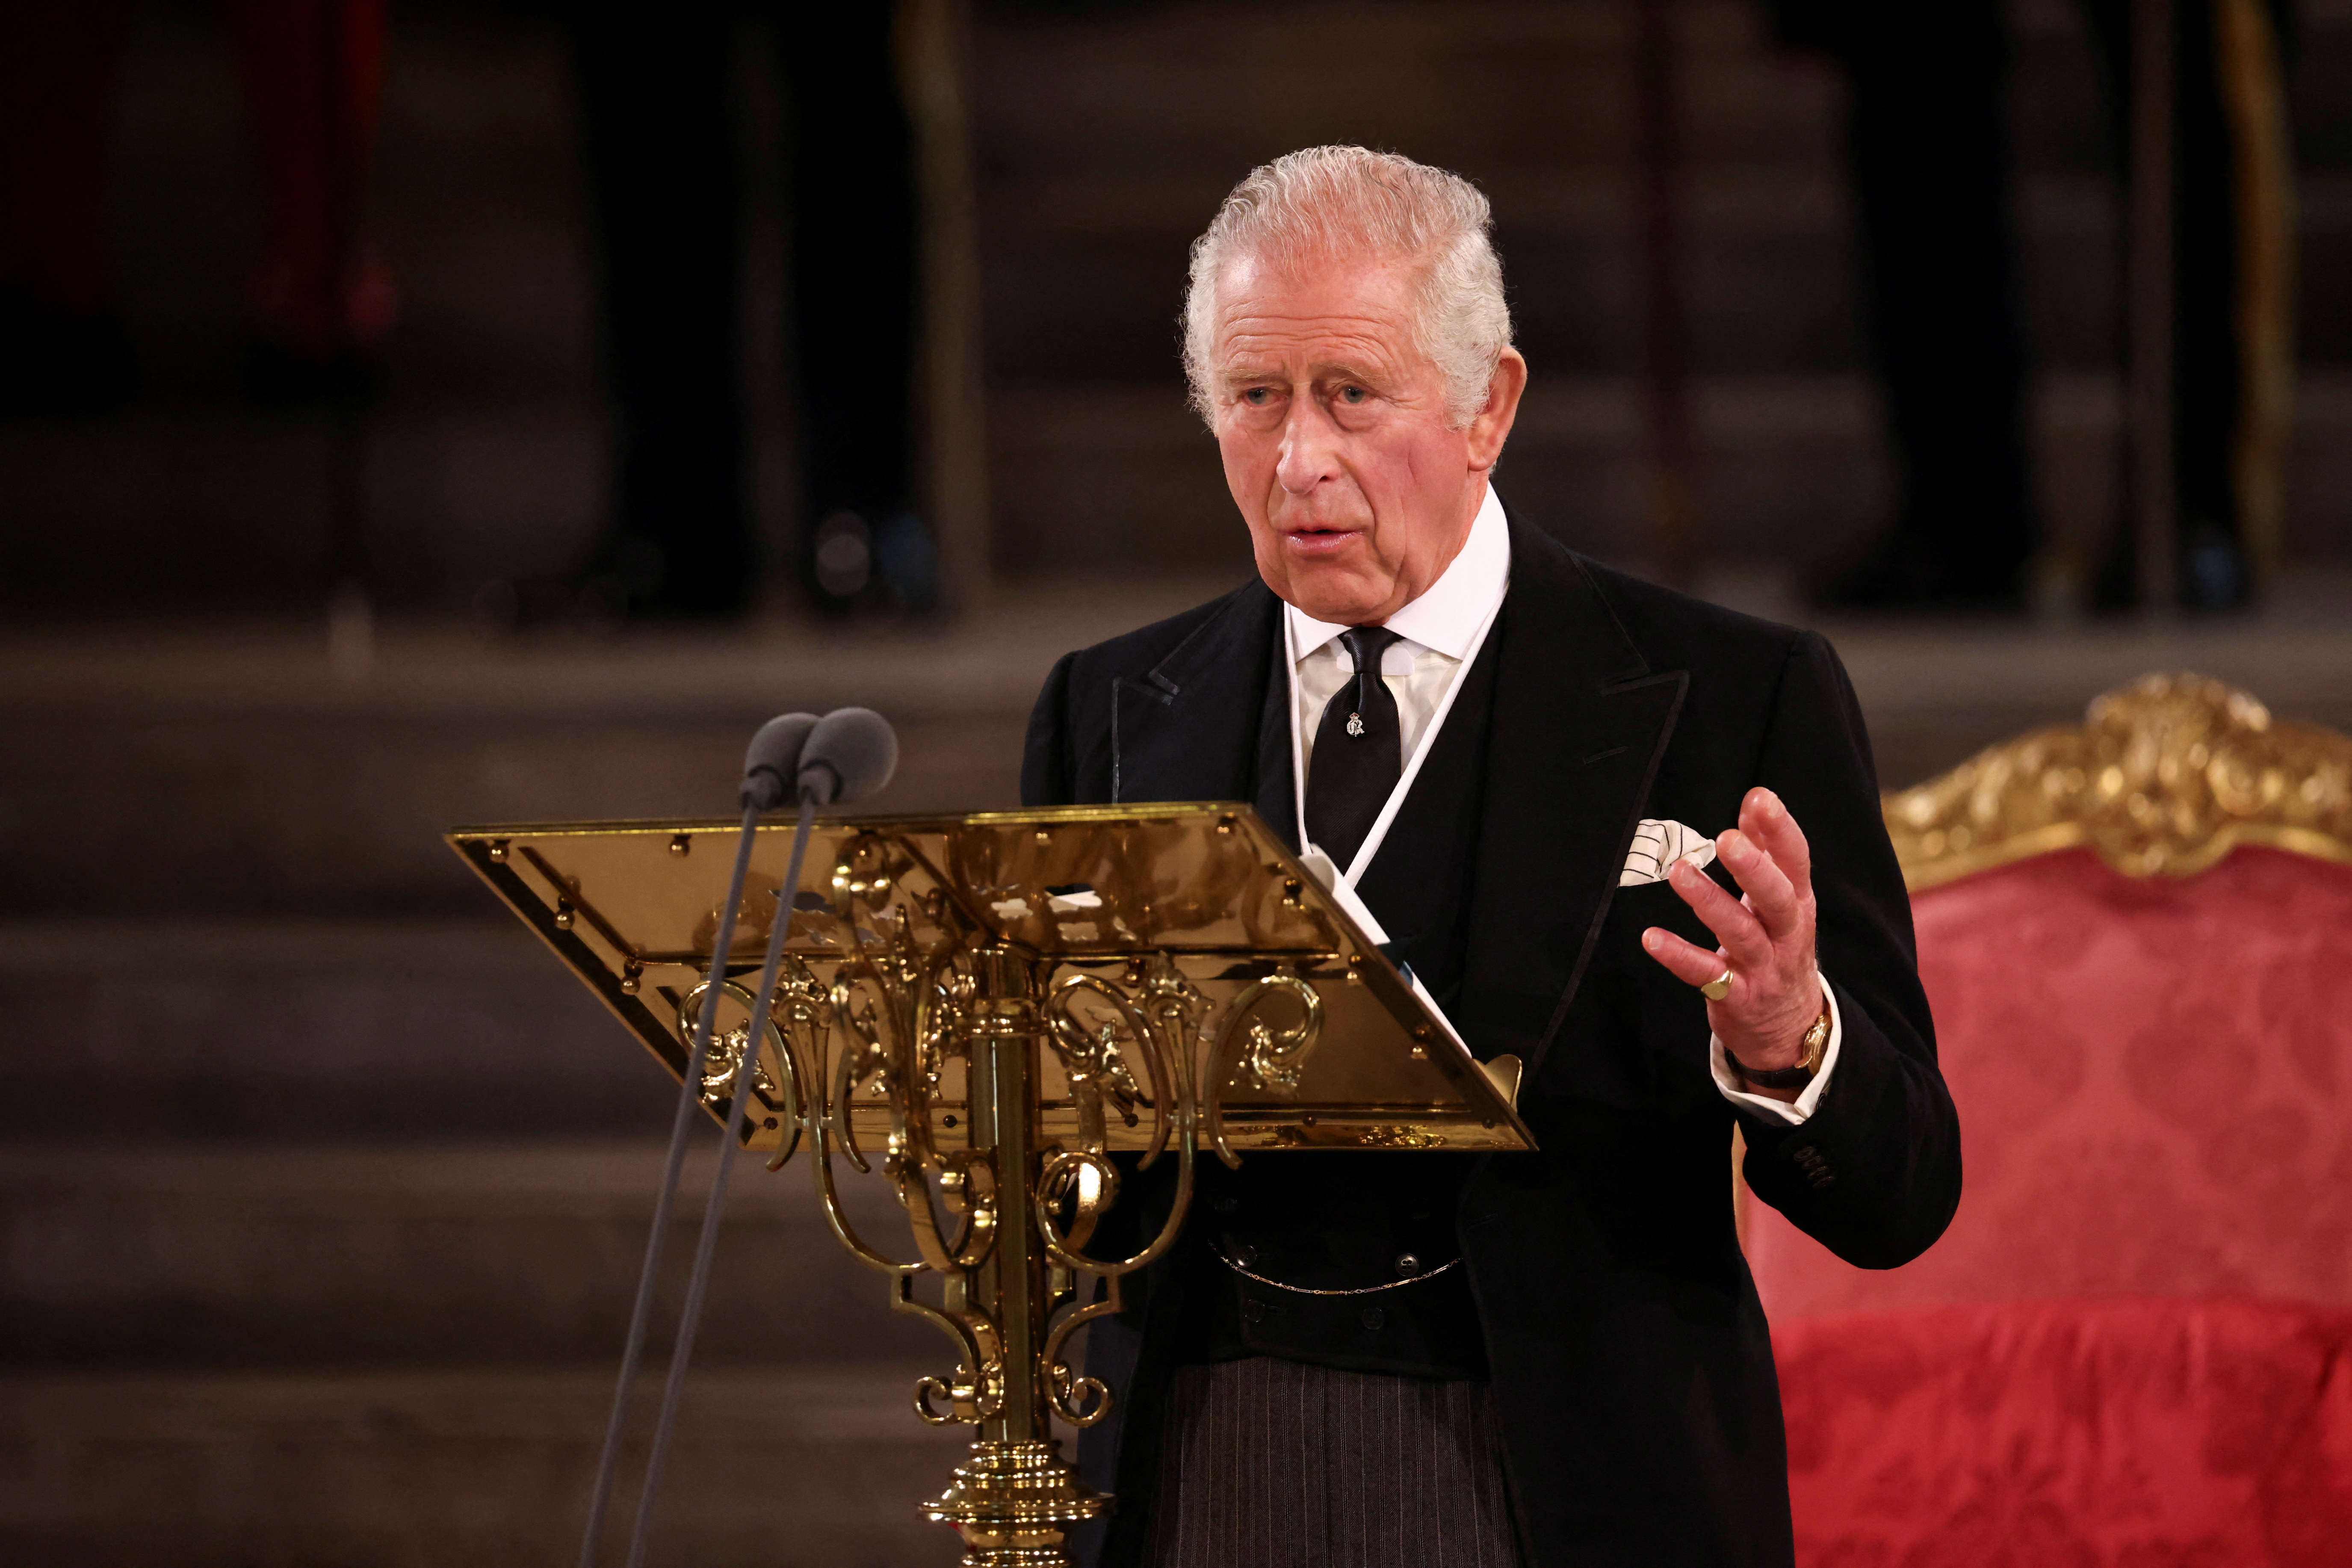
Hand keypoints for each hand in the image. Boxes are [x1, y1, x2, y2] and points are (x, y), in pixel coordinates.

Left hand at [1640, 787, 1822, 1095]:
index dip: (1781, 831)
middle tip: (1727, 839)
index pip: (1796, 863)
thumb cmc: (1779, 949)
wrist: (1790, 1028)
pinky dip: (1680, 956)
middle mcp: (1786, 935)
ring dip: (1711, 903)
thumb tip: (1755, 801)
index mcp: (1798, 905)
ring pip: (1741, 934)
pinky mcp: (1737, 997)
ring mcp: (1763, 968)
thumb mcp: (1782, 903)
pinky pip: (1707, 976)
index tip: (1761, 798)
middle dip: (1755, 868)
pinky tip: (1652, 938)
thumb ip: (1768, 853)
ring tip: (1680, 873)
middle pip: (1777, 899)